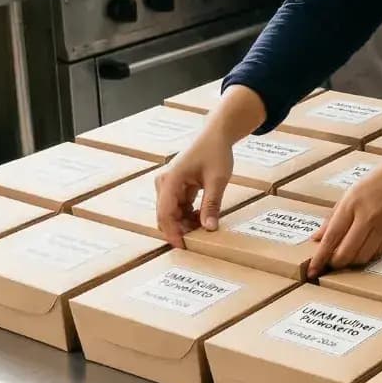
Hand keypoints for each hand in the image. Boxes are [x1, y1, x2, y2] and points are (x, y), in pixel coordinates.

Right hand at [155, 131, 236, 247]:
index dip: (172, 232)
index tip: (182, 247)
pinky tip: (203, 218)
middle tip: (198, 240)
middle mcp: (164, 183)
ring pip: (172, 213)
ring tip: (204, 227)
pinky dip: (189, 215)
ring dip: (186, 223)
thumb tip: (209, 228)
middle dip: (180, 229)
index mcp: (170, 180)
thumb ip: (212, 204)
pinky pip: (178, 207)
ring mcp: (169, 185)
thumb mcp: (217, 180)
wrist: (216, 135)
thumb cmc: (216, 153)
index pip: (164, 213)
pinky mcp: (176, 187)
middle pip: (166, 215)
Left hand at [306, 161, 381, 274]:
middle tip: (332, 263)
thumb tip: (317, 238)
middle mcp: (367, 217)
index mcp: (351, 204)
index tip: (312, 271)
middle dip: (336, 262)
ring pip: (363, 257)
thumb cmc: (378, 180)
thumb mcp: (350, 193)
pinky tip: (366, 249)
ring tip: (350, 256)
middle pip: (347, 253)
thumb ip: (333, 217)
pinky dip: (369, 255)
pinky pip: (379, 253)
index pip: (331, 237)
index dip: (320, 257)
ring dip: (353, 261)